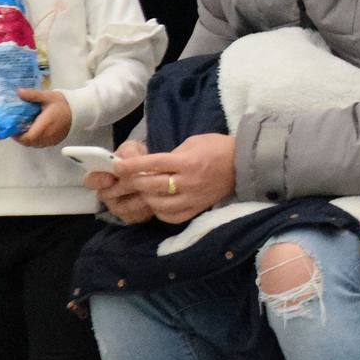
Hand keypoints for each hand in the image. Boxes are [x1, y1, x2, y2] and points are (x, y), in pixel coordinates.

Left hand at [13, 88, 71, 147]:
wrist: (78, 111)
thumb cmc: (63, 104)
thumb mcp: (47, 96)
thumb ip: (33, 95)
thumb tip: (19, 92)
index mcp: (45, 125)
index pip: (28, 138)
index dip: (17, 136)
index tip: (12, 129)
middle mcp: (48, 135)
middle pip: (29, 142)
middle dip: (20, 137)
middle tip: (15, 128)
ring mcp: (52, 139)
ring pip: (34, 144)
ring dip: (27, 139)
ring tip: (23, 130)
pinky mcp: (55, 141)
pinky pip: (41, 144)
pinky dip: (35, 140)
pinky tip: (33, 132)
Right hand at [87, 138, 155, 223]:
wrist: (154, 170)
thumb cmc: (137, 157)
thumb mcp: (132, 148)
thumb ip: (128, 152)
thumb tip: (124, 161)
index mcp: (100, 175)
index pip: (90, 181)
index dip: (99, 180)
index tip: (111, 178)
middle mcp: (105, 194)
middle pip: (108, 196)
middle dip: (126, 188)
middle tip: (142, 182)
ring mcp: (117, 207)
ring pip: (124, 208)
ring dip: (139, 197)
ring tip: (153, 188)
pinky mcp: (131, 217)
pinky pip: (135, 216)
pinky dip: (146, 208)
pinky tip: (156, 199)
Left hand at [119, 133, 237, 224]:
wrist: (242, 163)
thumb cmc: (216, 147)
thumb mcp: (192, 143)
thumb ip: (171, 155)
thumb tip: (149, 166)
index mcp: (187, 162)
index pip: (154, 164)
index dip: (132, 166)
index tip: (116, 166)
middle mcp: (188, 182)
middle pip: (152, 186)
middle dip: (134, 182)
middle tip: (126, 179)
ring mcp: (193, 198)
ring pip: (159, 204)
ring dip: (145, 198)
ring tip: (143, 191)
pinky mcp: (197, 209)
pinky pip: (171, 216)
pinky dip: (159, 211)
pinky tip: (157, 203)